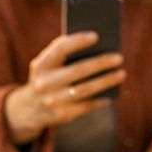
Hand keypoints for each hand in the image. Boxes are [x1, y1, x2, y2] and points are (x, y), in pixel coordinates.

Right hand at [3, 32, 124, 145]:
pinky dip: (101, 98)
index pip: (60, 49)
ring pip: (85, 90)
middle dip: (100, 63)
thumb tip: (98, 47)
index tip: (96, 36)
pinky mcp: (63, 115)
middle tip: (119, 57)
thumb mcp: (47, 64)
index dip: (77, 41)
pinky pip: (87, 105)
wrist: (30, 109)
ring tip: (122, 74)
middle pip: (78, 70)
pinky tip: (113, 93)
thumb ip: (64, 53)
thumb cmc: (47, 77)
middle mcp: (45, 83)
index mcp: (40, 65)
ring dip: (106, 81)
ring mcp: (54, 101)